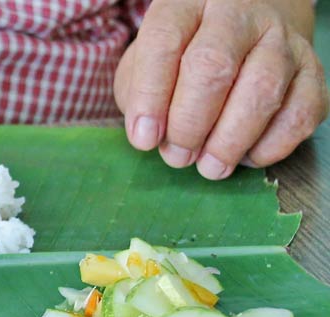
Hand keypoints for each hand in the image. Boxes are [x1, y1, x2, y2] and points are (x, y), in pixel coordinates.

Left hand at [114, 0, 328, 178]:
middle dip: (190, 123)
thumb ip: (137, 92)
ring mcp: (281, 38)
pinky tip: (247, 156)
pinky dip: (272, 144)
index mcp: (187, 4)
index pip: (165, 40)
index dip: (150, 96)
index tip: (144, 139)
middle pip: (214, 65)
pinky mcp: (312, 68)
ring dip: (231, 140)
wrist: (248, 23)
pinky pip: (302, 111)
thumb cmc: (183, 53)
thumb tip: (149, 136)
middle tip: (177, 156)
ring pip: (262, 89)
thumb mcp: (144, 61)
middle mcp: (238, 13)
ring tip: (210, 166)